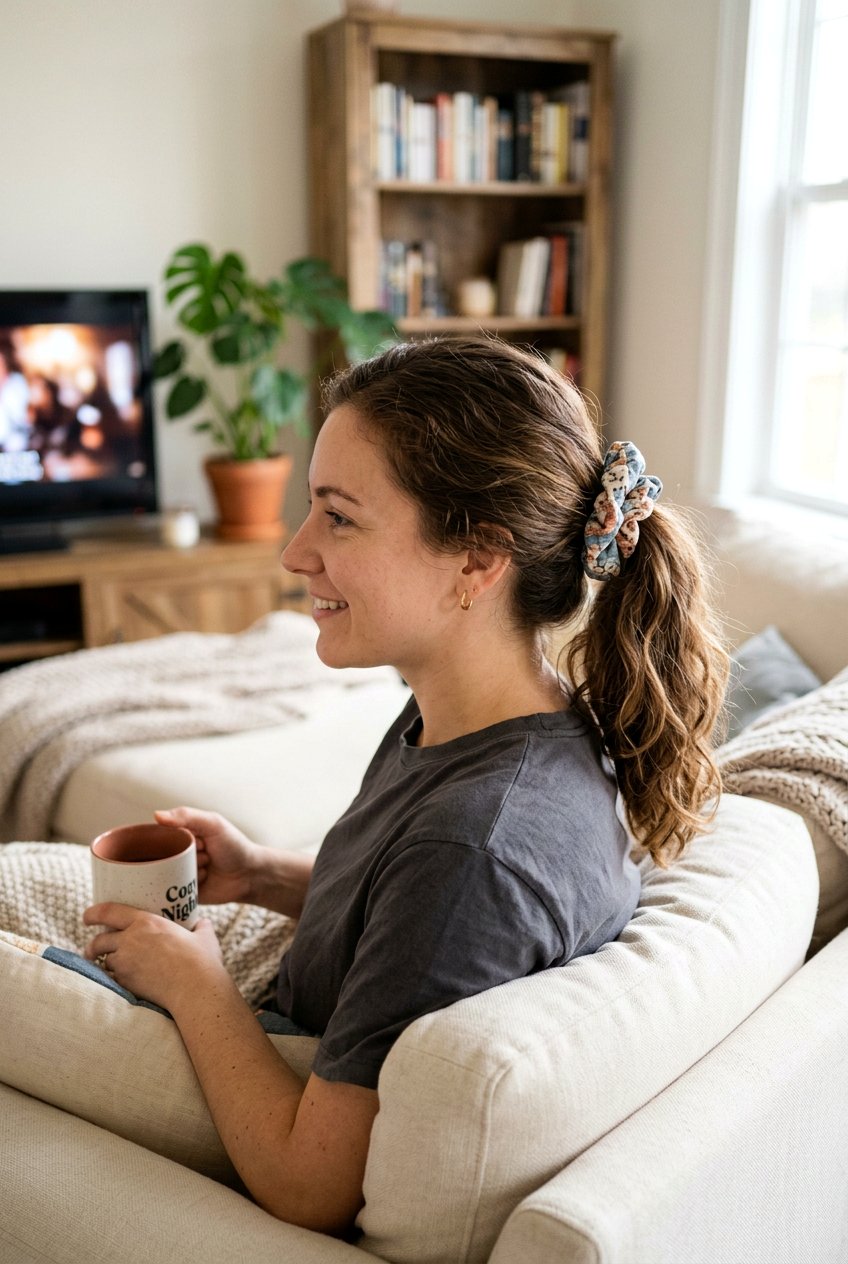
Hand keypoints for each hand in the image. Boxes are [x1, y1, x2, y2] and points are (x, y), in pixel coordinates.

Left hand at [83, 903, 225, 1011]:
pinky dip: (112, 980)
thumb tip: (203, 924)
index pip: (109, 911)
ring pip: (104, 961)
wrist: (196, 989)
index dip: (93, 913)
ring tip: (108, 966)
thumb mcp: (204, 937)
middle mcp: (130, 940)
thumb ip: (200, 927)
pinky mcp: (126, 983)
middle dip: (92, 945)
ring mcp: (126, 963)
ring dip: (104, 963)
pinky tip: (119, 982)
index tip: (87, 916)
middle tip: (92, 948)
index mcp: (146, 922)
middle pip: (99, 940)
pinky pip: (111, 980)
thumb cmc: (202, 961)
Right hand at [154, 807, 260, 905]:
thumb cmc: (234, 845)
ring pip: (167, 874)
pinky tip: (205, 880)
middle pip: (162, 857)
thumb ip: (187, 816)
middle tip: (206, 854)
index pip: (160, 836)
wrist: (250, 875)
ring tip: (208, 867)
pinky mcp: (183, 893)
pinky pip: (173, 892)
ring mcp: (179, 874)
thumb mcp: (213, 824)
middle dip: (184, 856)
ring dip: (188, 870)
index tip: (198, 841)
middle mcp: (177, 854)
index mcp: (181, 836)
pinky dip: (188, 885)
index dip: (175, 839)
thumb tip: (156, 815)